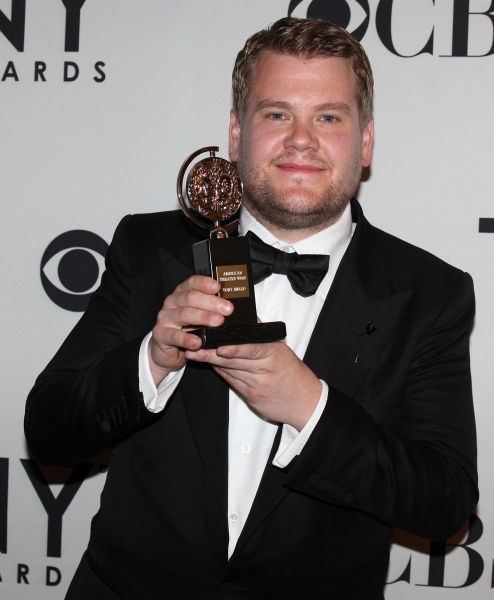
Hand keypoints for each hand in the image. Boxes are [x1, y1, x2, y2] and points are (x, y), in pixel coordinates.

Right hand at [149, 275, 232, 384]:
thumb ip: (211, 309)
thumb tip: (231, 307)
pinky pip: (174, 336)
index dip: (205, 283)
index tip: (218, 287)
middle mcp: (172, 302)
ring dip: (203, 317)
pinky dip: (186, 339)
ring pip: (184, 314)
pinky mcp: (161, 334)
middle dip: (211, 302)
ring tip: (218, 322)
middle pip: (191, 297)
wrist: (166, 348)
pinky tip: (197, 342)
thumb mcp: (199, 315)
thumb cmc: (187, 329)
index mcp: (182, 293)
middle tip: (228, 309)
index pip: (193, 282)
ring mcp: (165, 318)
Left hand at [185, 341, 321, 430]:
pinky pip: (231, 381)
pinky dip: (220, 372)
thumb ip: (262, 336)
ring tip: (195, 354)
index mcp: (274, 354)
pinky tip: (209, 365)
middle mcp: (265, 370)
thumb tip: (246, 318)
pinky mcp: (251, 397)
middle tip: (195, 346)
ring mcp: (257, 385)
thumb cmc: (294, 374)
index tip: (218, 345)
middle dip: (212, 353)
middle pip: (234, 361)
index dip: (234, 348)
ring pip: (229, 371)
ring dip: (210, 362)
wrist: (305, 402)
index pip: (252, 348)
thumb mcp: (282, 350)